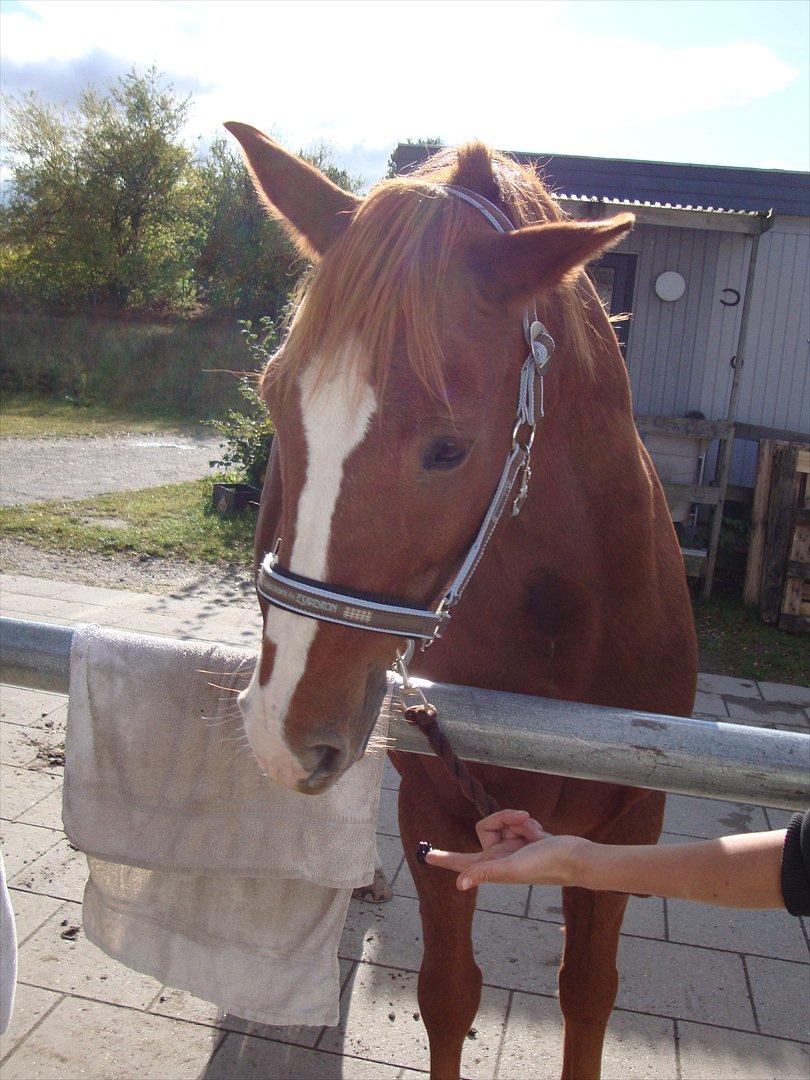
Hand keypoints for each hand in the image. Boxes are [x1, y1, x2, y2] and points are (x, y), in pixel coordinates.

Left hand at [425, 809, 586, 890]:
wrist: (574, 856)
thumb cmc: (544, 864)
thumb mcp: (512, 868)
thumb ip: (485, 873)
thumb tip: (459, 885)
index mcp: (490, 867)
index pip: (460, 863)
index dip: (443, 858)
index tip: (426, 855)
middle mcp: (498, 857)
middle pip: (485, 826)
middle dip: (505, 818)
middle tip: (524, 819)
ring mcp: (511, 848)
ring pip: (504, 821)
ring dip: (520, 822)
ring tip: (536, 833)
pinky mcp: (523, 839)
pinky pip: (519, 822)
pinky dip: (530, 824)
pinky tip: (541, 833)